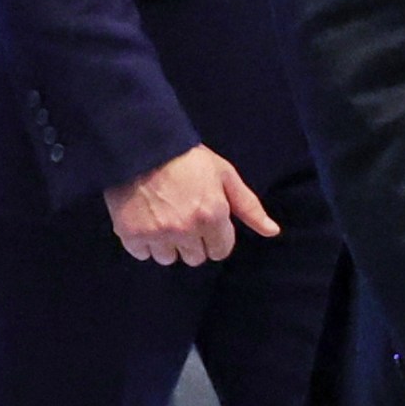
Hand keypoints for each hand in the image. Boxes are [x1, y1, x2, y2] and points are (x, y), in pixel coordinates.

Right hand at [103, 145, 279, 265]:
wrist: (144, 147)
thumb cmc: (188, 159)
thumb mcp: (225, 175)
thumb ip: (249, 207)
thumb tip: (272, 232)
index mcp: (213, 215)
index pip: (221, 251)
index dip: (215, 238)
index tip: (206, 223)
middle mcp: (187, 230)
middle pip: (195, 258)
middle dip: (193, 242)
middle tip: (184, 217)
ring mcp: (158, 234)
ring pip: (168, 259)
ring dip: (168, 244)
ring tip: (163, 217)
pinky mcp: (132, 235)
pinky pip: (143, 254)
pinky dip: (144, 242)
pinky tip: (146, 220)